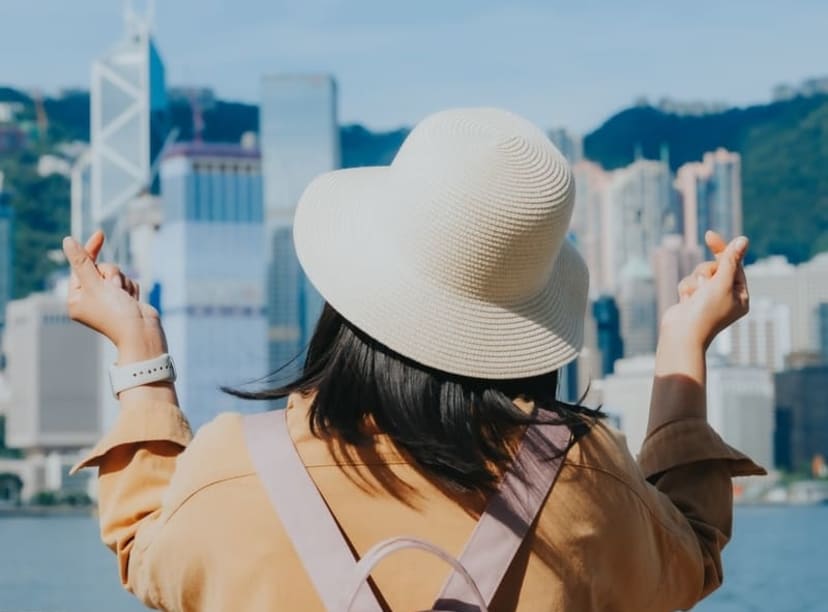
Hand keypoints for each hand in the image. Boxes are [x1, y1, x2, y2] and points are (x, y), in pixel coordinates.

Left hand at [63, 231, 165, 359]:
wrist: (142, 333)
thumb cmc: (116, 312)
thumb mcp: (96, 284)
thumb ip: (82, 261)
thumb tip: (67, 241)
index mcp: (76, 299)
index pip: (80, 267)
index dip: (90, 250)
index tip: (100, 233)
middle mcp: (90, 300)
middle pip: (101, 269)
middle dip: (111, 274)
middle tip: (114, 287)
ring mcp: (108, 301)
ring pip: (116, 274)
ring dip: (123, 282)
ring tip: (125, 298)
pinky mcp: (124, 301)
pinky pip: (128, 282)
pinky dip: (131, 289)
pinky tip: (133, 302)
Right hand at [661, 231, 749, 347]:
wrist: (682, 334)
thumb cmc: (706, 311)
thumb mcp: (722, 282)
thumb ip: (730, 260)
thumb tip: (743, 240)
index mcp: (740, 296)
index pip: (734, 265)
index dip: (722, 250)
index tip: (709, 235)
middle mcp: (726, 297)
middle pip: (715, 267)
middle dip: (706, 273)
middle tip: (704, 284)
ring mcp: (708, 299)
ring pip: (700, 274)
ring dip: (695, 282)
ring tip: (694, 298)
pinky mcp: (693, 300)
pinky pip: (688, 283)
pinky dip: (686, 289)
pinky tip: (686, 303)